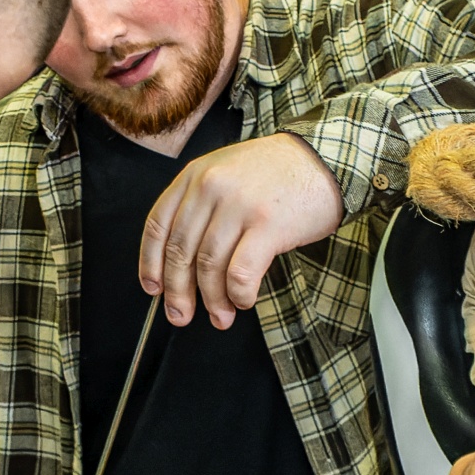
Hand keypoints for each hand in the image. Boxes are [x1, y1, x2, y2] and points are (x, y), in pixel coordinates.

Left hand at [139, 132, 342, 329]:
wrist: (324, 158)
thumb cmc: (277, 173)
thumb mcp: (226, 173)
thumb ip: (201, 206)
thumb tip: (181, 265)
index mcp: (195, 176)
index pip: (157, 225)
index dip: (150, 263)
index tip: (153, 288)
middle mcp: (211, 188)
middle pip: (180, 251)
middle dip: (178, 292)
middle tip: (180, 315)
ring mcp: (238, 205)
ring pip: (209, 267)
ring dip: (212, 300)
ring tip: (220, 316)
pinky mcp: (267, 225)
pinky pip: (240, 273)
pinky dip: (238, 295)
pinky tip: (243, 300)